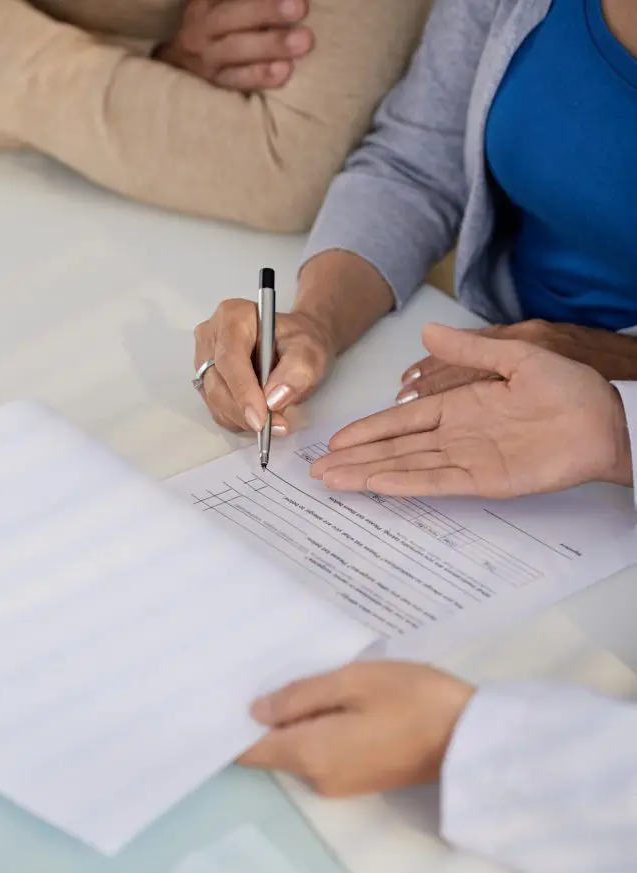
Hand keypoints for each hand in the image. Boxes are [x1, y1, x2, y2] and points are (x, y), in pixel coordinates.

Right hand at [155, 0, 312, 91]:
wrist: (184, 65)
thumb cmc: (218, 28)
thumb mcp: (223, 7)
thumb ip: (245, 5)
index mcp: (205, 2)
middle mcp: (201, 27)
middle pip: (231, 17)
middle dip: (266, 10)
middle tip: (300, 6)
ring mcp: (205, 59)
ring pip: (236, 50)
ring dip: (270, 45)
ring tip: (303, 42)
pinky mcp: (214, 85)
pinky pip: (237, 80)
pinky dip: (260, 76)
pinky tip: (284, 71)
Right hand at [194, 299, 334, 432]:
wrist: (297, 343)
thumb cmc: (301, 341)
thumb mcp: (310, 351)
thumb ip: (296, 372)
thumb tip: (273, 400)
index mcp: (234, 316)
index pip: (230, 358)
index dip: (243, 391)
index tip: (261, 418)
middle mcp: (211, 335)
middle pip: (217, 383)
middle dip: (244, 412)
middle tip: (275, 428)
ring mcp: (204, 358)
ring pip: (215, 399)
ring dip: (242, 419)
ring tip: (274, 422)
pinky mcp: (207, 379)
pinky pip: (216, 407)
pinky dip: (238, 419)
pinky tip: (260, 416)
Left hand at [239, 661, 473, 795]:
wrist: (470, 736)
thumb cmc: (413, 698)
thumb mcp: (354, 681)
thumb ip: (300, 695)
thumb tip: (255, 712)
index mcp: (311, 753)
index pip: (251, 750)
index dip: (229, 728)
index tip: (214, 699)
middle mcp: (318, 777)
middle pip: (273, 749)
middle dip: (262, 718)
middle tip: (250, 673)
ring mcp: (340, 783)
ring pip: (298, 750)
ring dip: (292, 721)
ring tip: (290, 678)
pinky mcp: (359, 778)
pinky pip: (321, 753)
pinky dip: (314, 730)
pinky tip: (324, 700)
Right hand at [312, 324, 632, 498]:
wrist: (606, 418)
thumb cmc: (571, 387)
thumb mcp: (515, 355)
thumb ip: (468, 350)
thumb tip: (428, 334)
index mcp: (460, 406)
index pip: (401, 421)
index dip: (368, 430)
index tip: (337, 440)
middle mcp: (457, 436)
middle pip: (394, 449)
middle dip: (355, 459)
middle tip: (317, 469)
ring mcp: (468, 460)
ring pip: (406, 468)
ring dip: (368, 474)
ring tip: (332, 481)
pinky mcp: (484, 481)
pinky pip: (436, 482)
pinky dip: (404, 484)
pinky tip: (375, 485)